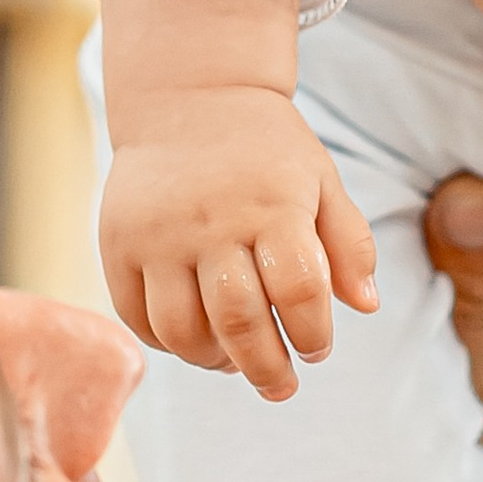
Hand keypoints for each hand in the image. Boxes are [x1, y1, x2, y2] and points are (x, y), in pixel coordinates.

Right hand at [99, 85, 375, 403]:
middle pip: (239, 320)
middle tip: (282, 385)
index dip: (314, 334)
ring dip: (214, 361)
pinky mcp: (117, 242)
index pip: (299, 291)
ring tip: (235, 360)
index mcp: (273, 204)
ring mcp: (158, 234)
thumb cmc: (265, 147)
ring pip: (182, 330)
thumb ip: (350, 242)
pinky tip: (195, 337)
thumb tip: (365, 307)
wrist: (188, 96)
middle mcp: (211, 221)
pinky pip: (138, 317)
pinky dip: (167, 343)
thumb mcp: (321, 179)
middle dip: (267, 368)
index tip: (317, 349)